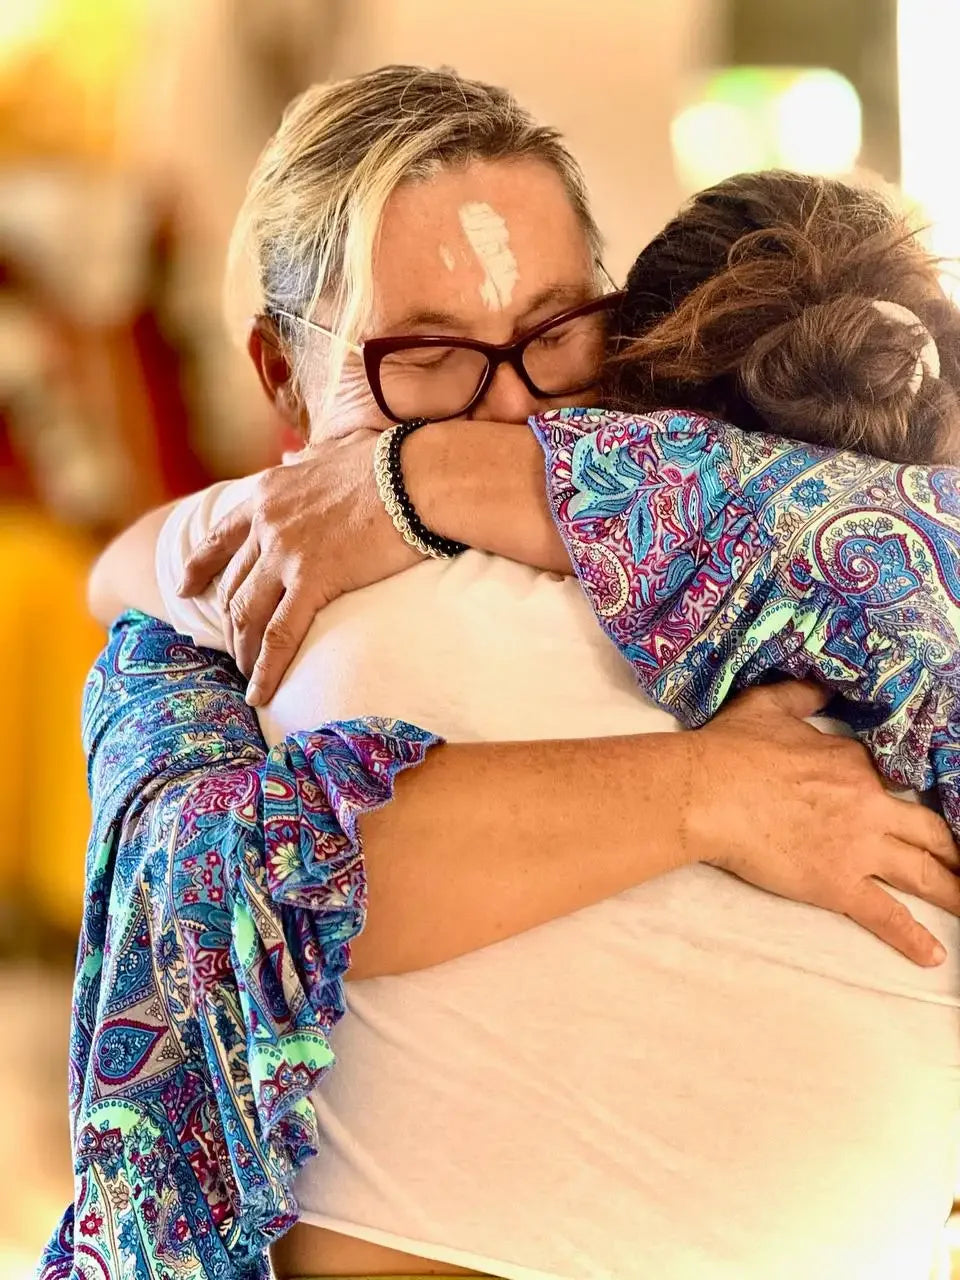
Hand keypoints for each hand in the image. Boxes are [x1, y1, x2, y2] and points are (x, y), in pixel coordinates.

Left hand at [177, 430, 417, 702]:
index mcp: (269, 494)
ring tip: (246, 678)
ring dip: (242, 651)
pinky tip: (260, 692)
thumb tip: (300, 457)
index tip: (185, 587)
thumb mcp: (331, 452)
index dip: (198, 566)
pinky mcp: (313, 580)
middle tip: (229, 649)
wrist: (411, 475)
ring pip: (247, 614)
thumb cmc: (387, 464)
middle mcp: (267, 524)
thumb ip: (308, 461)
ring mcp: (285, 553)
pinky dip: (266, 668)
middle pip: (233, 584)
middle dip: (227, 623)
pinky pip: (280, 634)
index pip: (220, 536)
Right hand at [687, 680, 959, 965]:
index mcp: (853, 762)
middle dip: (954, 849)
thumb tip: (819, 686)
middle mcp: (868, 804)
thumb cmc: (731, 748)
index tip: (909, 806)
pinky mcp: (838, 884)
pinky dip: (911, 937)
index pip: (891, 780)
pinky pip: (885, 915)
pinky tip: (933, 955)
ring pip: (922, 872)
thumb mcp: (767, 706)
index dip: (903, 794)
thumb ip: (801, 696)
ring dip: (952, 892)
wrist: (707, 792)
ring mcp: (858, 847)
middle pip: (929, 829)